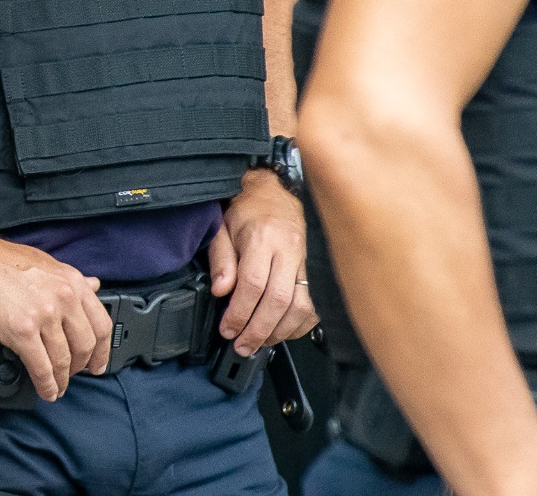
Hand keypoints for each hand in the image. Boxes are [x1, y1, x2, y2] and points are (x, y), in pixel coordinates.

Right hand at [0, 235, 112, 400]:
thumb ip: (67, 280)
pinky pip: (41, 367)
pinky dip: (46, 384)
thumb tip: (93, 285)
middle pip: (85, 345)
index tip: (98, 363)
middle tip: (73, 376)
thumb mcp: (40, 263)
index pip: (101, 324)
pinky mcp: (21, 330)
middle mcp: (62, 296)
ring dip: (61, 380)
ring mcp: (43, 314)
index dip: (102, 351)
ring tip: (56, 387)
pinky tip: (45, 390)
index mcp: (69, 280)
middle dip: (80, 367)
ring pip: (63, 359)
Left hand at [210, 170, 316, 356]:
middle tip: (242, 345)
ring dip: (280, 332)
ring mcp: (306, 261)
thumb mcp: (221, 227)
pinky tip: (282, 331)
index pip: (253, 283)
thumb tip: (220, 291)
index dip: (240, 312)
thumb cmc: (245, 209)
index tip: (227, 329)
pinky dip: (299, 325)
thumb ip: (220, 260)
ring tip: (259, 342)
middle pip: (279, 300)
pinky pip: (314, 305)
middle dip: (259, 329)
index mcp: (262, 238)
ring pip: (301, 307)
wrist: (274, 192)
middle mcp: (288, 250)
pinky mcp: (316, 270)